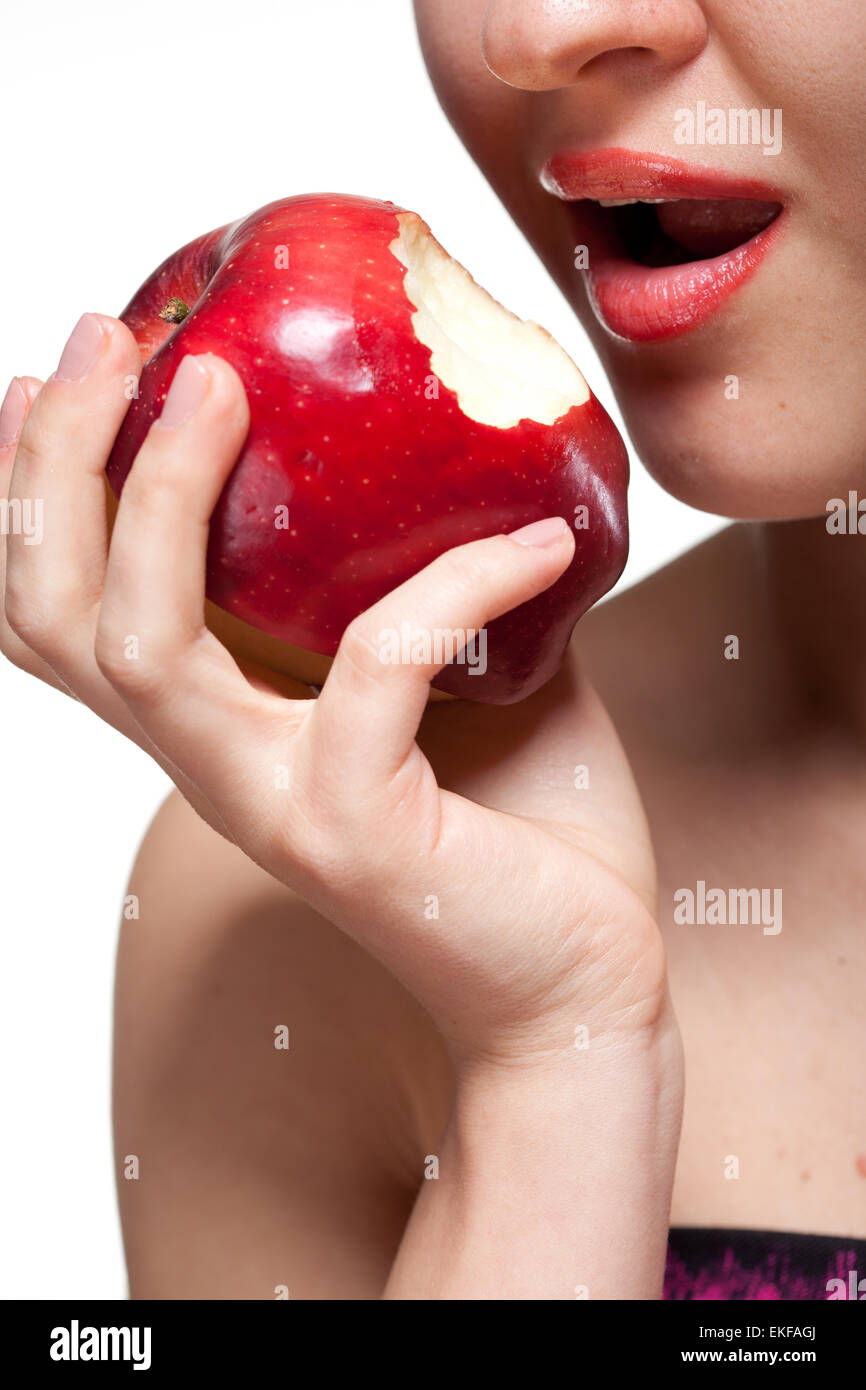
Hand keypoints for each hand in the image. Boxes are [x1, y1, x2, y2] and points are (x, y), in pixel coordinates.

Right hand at [1, 314, 669, 1067]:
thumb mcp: (466, 679)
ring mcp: (272, 805)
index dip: (30, 499)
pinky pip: (379, 664)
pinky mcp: (358, 831)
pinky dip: (458, 580)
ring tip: (217, 381)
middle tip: (109, 335)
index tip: (55, 373)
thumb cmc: (526, 834)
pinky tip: (542, 540)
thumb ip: (436, 582)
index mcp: (224, 728)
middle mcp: (217, 768)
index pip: (69, 621)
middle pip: (63, 618)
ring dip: (165, 496)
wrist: (578, 985)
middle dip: (57, 463)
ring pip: (148, 647)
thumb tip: (476, 455)